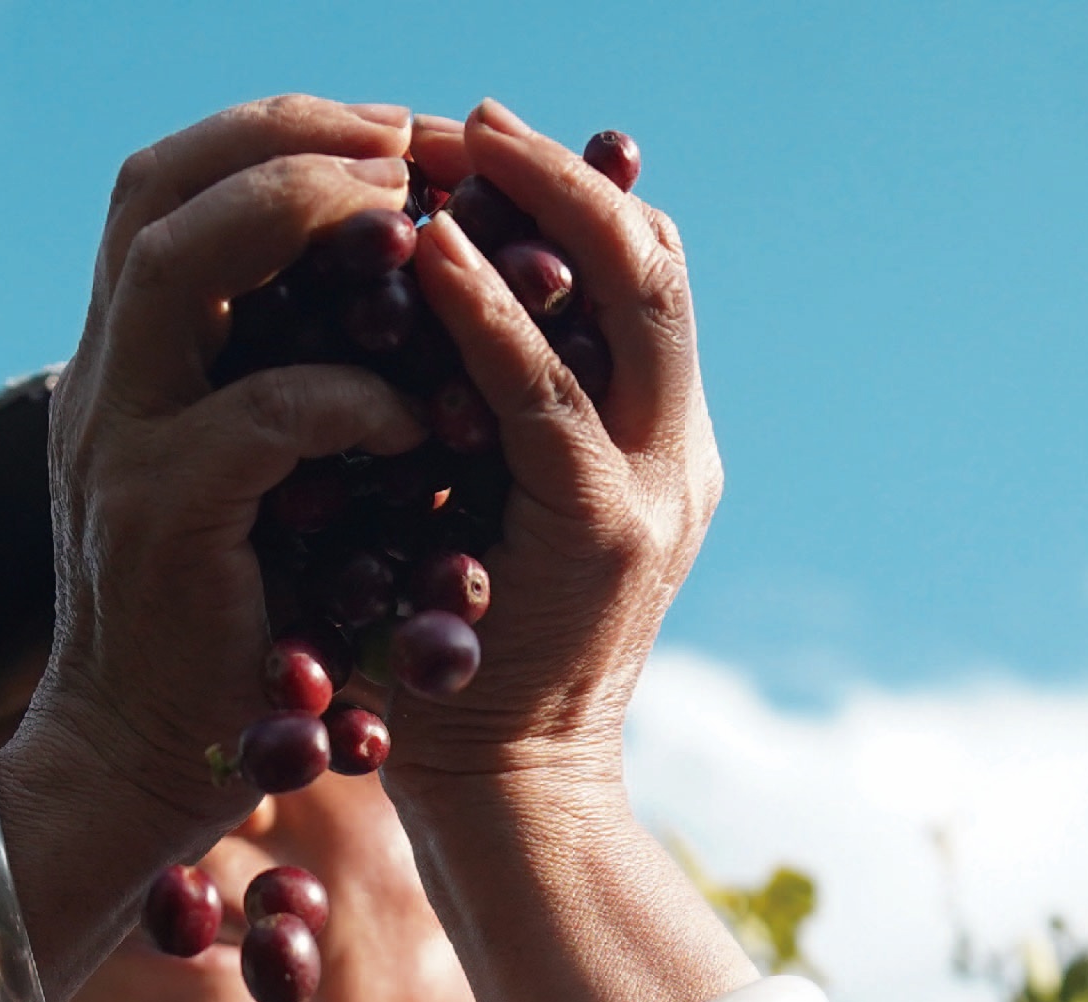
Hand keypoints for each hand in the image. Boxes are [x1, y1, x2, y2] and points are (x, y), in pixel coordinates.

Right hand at [28, 98, 428, 820]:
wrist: (139, 765)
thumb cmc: (225, 630)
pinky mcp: (155, 518)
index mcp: (127, 359)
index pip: (168, 184)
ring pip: (180, 263)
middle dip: (293, 138)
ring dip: (303, 216)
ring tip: (411, 227)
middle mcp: (105, 379)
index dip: (279, 132)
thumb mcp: (245, 482)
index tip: (396, 134)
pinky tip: (415, 417)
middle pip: (157, 186)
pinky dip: (347, 398)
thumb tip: (400, 304)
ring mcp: (116, 441)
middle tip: (412, 149)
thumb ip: (278, 386)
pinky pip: (257, 416)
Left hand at [382, 101, 722, 790]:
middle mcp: (675, 451)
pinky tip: (423, 253)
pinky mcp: (602, 532)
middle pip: (655, 259)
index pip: (643, 274)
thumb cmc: (462, 658)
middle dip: (562, 174)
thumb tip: (412, 308)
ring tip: (451, 147)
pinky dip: (487, 312)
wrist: (505, 799)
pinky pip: (544, 395)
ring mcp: (652, 489)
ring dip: (535, 206)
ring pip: (630, 297)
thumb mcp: (484, 508)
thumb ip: (484, 419)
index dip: (572, 192)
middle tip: (469, 117)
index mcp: (658, 441)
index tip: (481, 139)